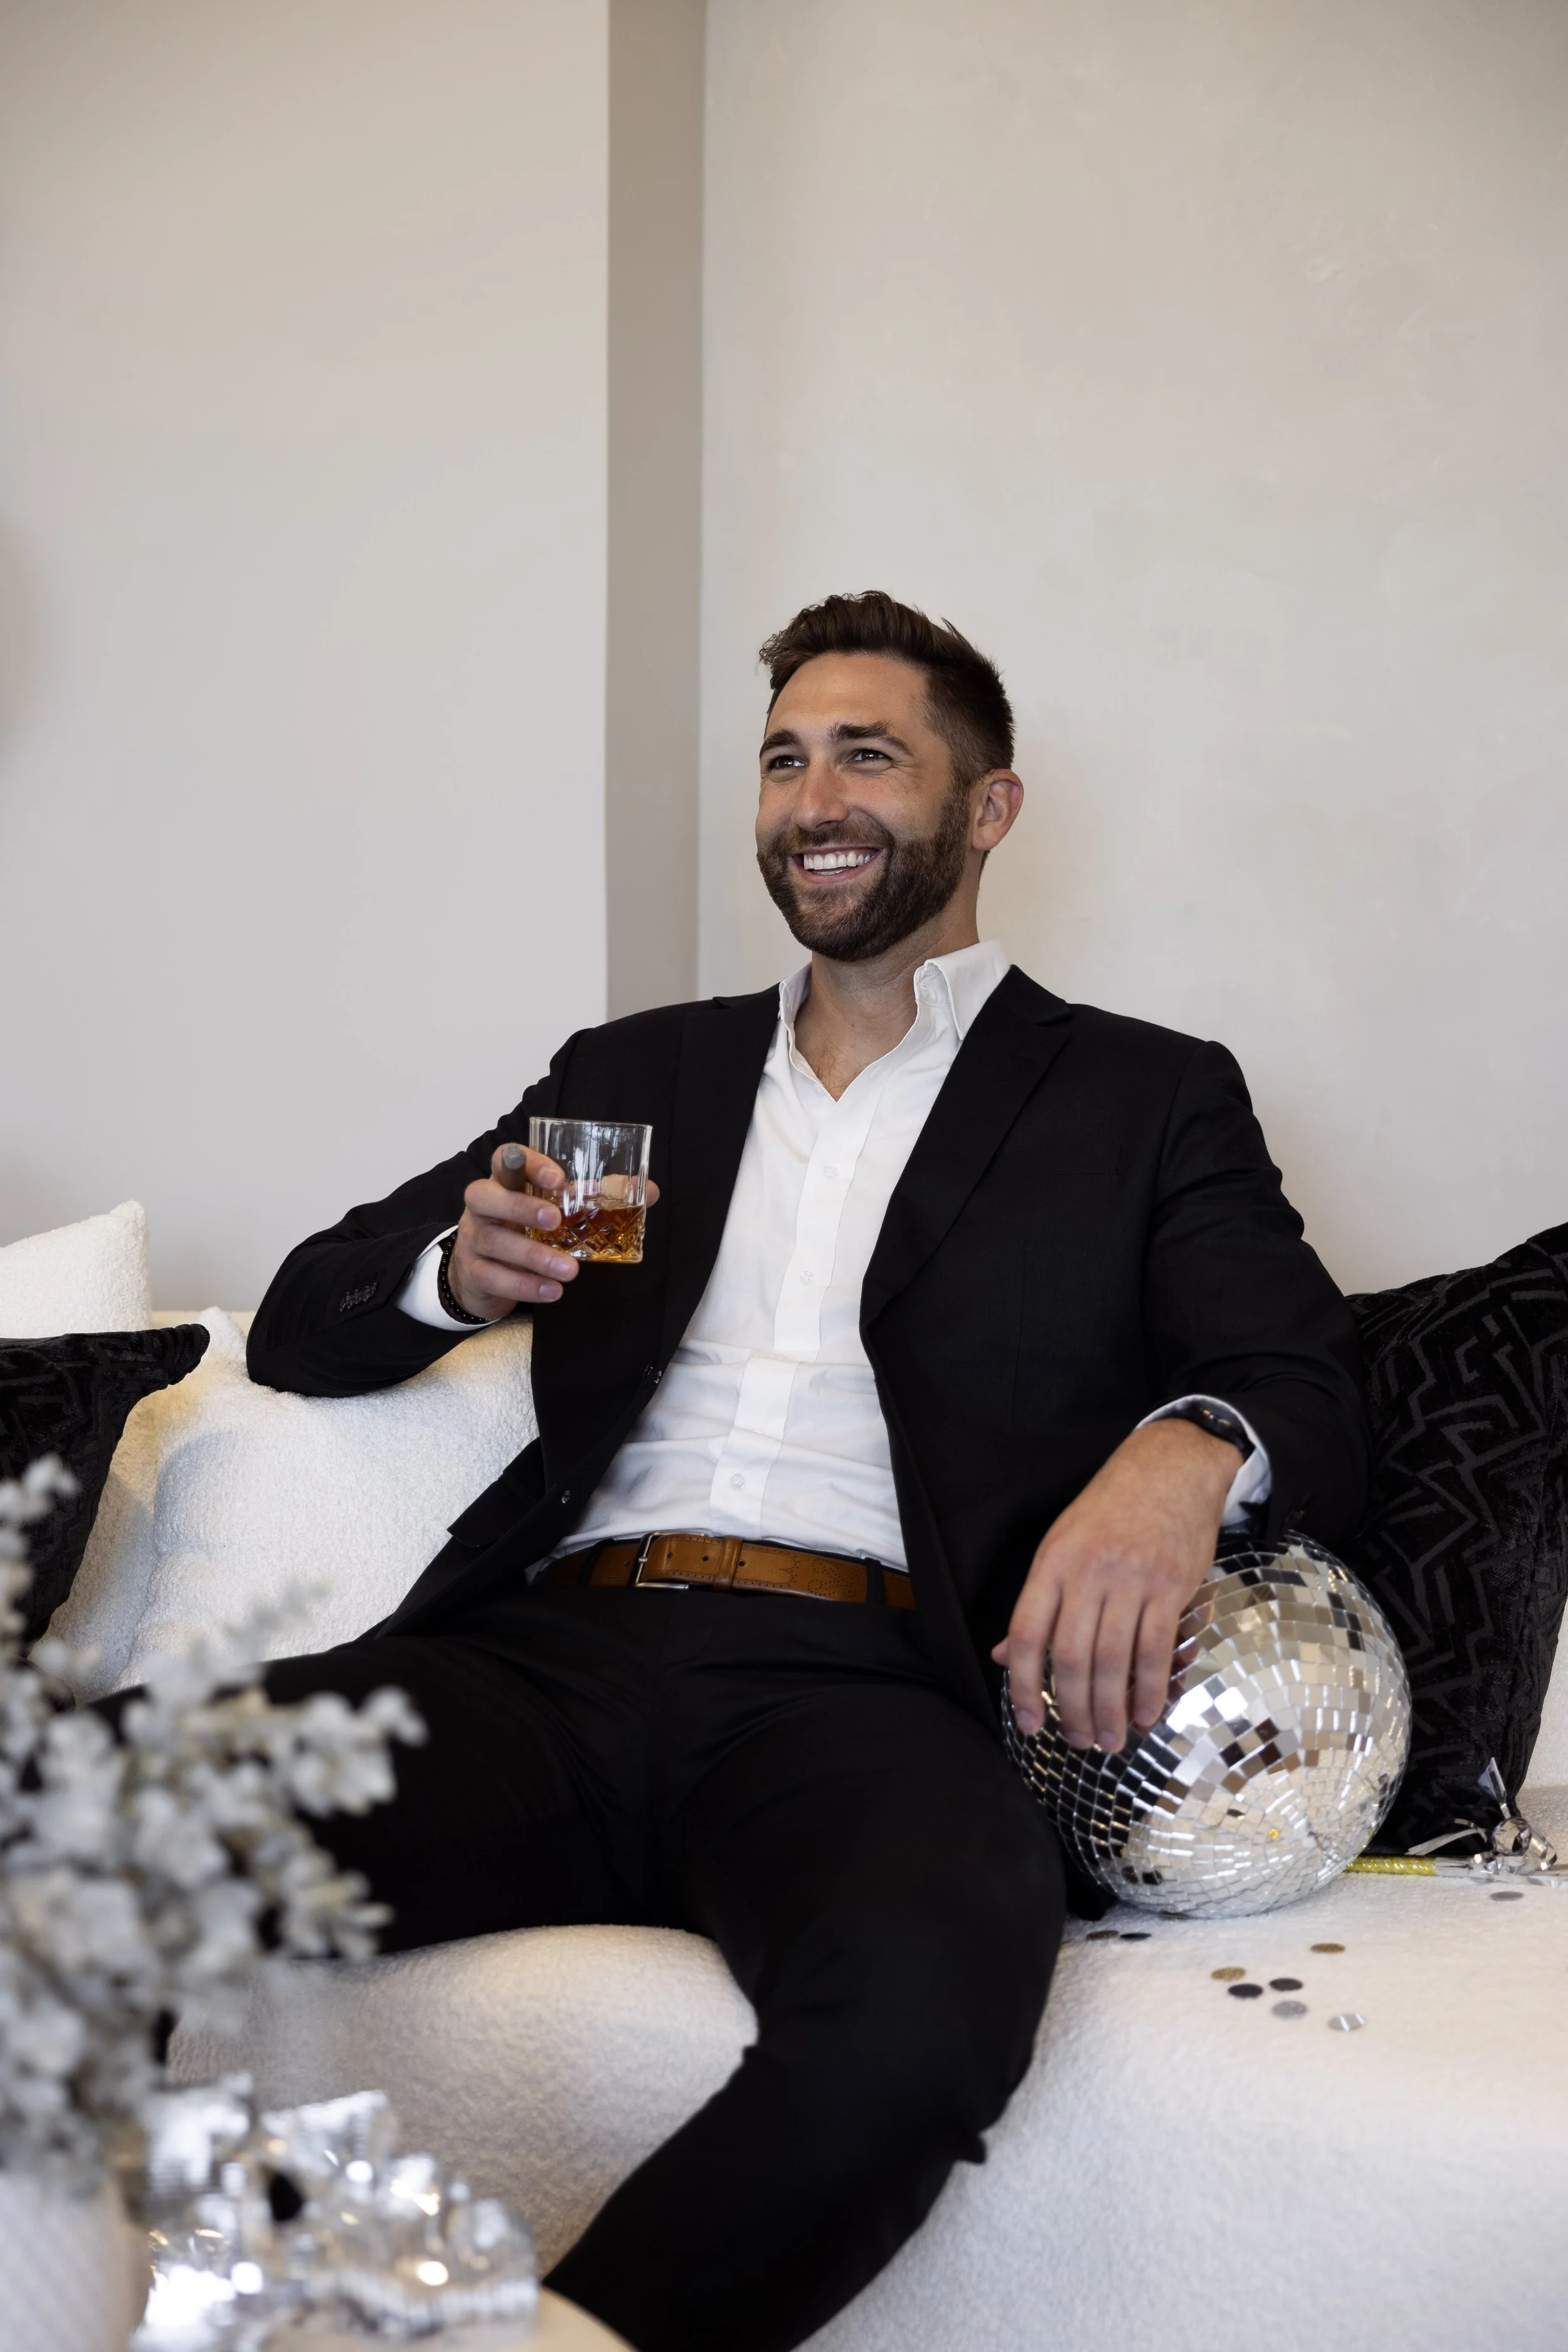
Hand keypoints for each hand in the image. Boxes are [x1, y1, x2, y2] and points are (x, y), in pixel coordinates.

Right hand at [446, 1144, 660, 1318]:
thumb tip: (649, 1191)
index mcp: (504, 1181)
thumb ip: (595, 1197)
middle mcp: (483, 1205)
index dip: (528, 1163)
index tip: (558, 1178)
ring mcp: (474, 1238)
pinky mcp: (474, 1271)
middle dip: (520, 1207)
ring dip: (533, 1257)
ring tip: (569, 1270)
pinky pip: (493, 1277)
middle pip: (485, 1196)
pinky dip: (524, 1286)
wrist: (480, 1272)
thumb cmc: (525, 1229)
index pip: (506, 1158)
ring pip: (494, 1242)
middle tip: (556, 1221)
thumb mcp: (554, 1209)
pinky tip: (552, 1291)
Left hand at [990, 1419, 1242, 1754]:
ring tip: (1111, 1740)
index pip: (1026, 1634)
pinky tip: (1148, 1713)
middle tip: (1078, 1742)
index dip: (1023, 1686)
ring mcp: (1131, 1579)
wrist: (1169, 1467)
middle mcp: (1087, 1572)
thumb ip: (1039, 1603)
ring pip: (1114, 1661)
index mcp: (1052, 1563)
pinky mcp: (1170, 1586)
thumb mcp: (1062, 1543)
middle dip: (1073, 1710)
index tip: (1029, 1723)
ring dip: (1112, 1711)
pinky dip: (1151, 1689)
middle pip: (1072, 1657)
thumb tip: (1005, 1656)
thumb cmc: (1111, 1509)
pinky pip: (1156, 1650)